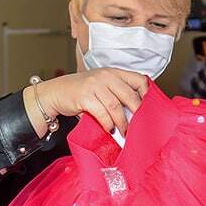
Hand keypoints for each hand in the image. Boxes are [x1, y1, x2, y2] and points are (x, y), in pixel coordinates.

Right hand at [24, 68, 148, 135]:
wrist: (55, 93)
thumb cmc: (82, 92)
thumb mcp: (102, 86)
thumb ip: (118, 92)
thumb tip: (139, 112)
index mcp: (114, 72)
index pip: (138, 80)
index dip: (147, 94)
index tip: (149, 109)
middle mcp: (105, 76)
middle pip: (130, 95)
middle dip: (137, 114)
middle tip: (140, 126)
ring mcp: (94, 85)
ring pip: (116, 106)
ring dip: (122, 122)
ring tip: (125, 132)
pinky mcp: (84, 96)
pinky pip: (101, 112)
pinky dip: (107, 123)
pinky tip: (109, 129)